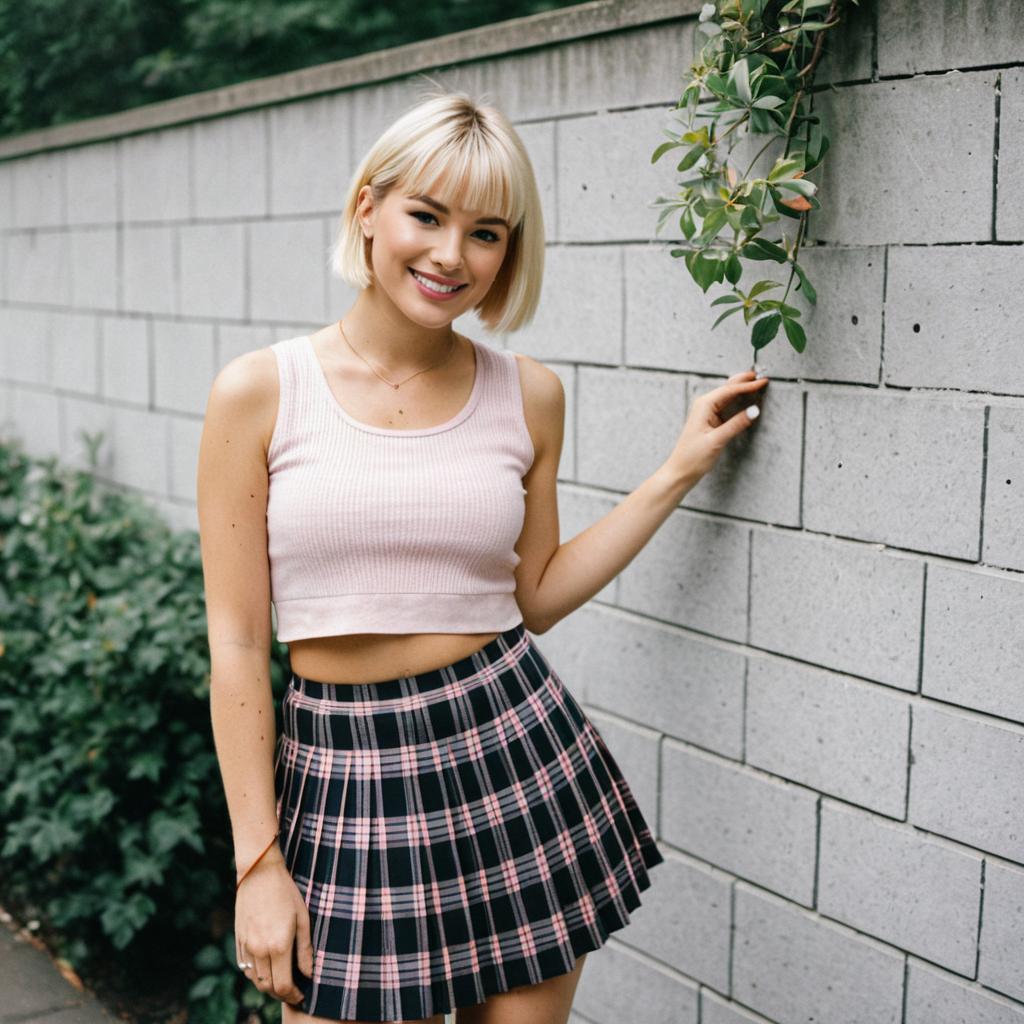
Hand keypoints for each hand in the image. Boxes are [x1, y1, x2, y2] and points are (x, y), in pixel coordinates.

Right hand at [235, 847, 313, 1005]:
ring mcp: (246, 945)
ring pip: (254, 979)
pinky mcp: (238, 939)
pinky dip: (254, 974)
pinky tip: (266, 967)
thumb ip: (305, 949)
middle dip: (281, 993)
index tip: (301, 995)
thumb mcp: (303, 918)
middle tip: (293, 990)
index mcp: (278, 946)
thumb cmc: (286, 893)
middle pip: (267, 987)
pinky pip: (244, 966)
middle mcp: (259, 950)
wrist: (259, 873)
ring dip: (267, 985)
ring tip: (281, 979)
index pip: (282, 986)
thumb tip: (309, 974)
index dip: (292, 996)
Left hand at [665, 369, 768, 483]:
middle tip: (760, 375)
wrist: (681, 471)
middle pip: (728, 388)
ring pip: (727, 396)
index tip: (762, 382)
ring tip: (755, 382)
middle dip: (744, 381)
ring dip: (741, 389)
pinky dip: (737, 401)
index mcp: (704, 406)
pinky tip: (745, 399)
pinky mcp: (711, 422)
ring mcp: (707, 413)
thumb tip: (754, 411)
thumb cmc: (692, 457)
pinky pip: (726, 406)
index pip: (730, 390)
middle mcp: (704, 406)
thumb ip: (735, 424)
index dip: (748, 385)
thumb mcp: (716, 440)